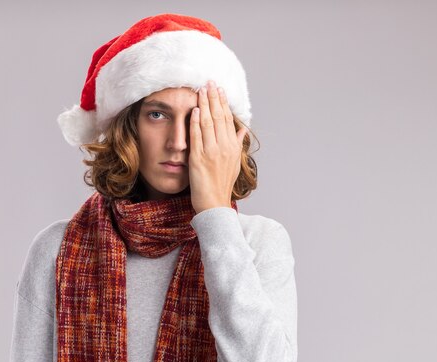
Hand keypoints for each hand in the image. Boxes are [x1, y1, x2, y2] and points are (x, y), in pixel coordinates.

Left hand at [188, 79, 247, 213]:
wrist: (214, 204)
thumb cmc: (222, 185)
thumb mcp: (234, 164)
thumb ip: (237, 145)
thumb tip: (242, 130)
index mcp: (232, 147)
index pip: (228, 119)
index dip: (222, 102)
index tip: (219, 89)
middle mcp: (224, 147)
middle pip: (219, 117)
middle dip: (213, 98)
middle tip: (209, 82)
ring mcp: (211, 153)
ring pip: (208, 123)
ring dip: (204, 104)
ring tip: (201, 90)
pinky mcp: (199, 159)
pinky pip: (197, 137)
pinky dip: (196, 122)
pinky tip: (195, 110)